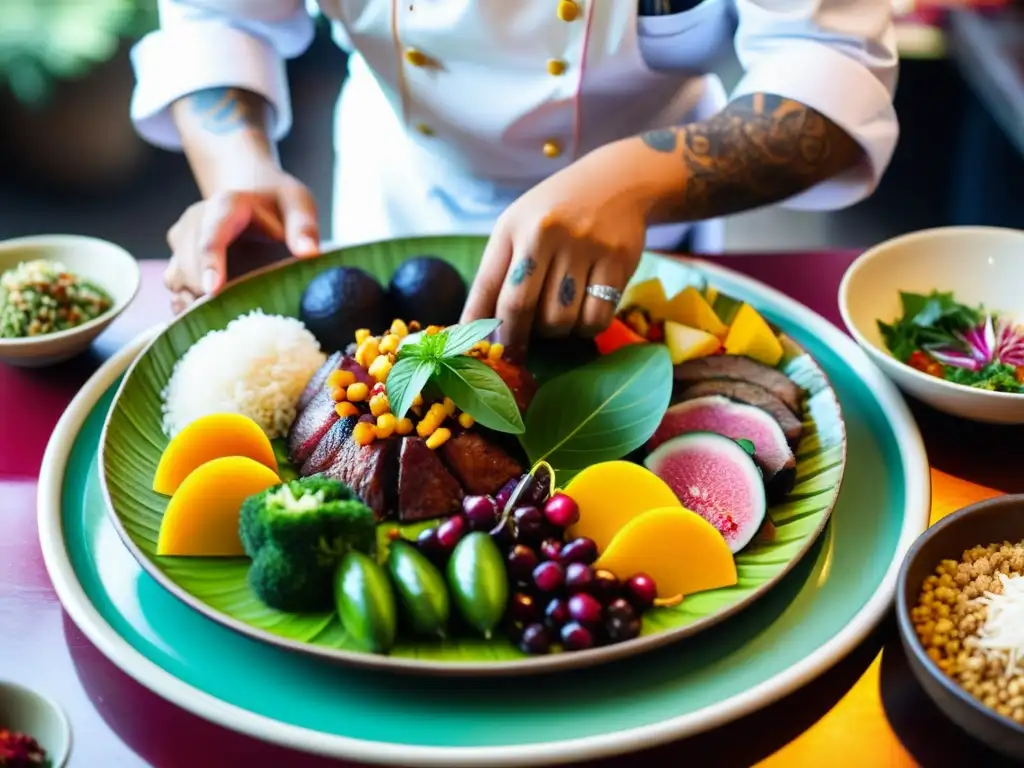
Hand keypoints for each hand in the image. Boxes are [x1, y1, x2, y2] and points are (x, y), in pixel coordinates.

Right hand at [164, 171, 318, 313]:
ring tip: (224, 318)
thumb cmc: (279, 203)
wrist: (254, 194)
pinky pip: (175, 288)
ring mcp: (183, 240)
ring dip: (195, 301)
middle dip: (205, 291)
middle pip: (189, 263)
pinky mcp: (179, 259)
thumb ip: (304, 227)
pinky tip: (211, 318)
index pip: (212, 235)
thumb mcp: (298, 204)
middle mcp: (196, 220)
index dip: (210, 263)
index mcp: (226, 205)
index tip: (213, 289)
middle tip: (235, 317)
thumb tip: (309, 253)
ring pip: (176, 278)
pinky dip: (188, 306)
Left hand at [461, 145, 649, 351]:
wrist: (617, 181)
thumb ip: (499, 272)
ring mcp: (584, 246)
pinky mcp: (618, 261)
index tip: (478, 349)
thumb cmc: (557, 213)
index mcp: (513, 226)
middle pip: (521, 307)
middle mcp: (545, 233)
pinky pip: (596, 318)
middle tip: (517, 350)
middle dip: (514, 338)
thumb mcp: (519, 228)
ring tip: (556, 319)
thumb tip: (476, 327)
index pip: (487, 285)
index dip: (479, 324)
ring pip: (560, 319)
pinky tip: (583, 315)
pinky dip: (585, 329)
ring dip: (555, 332)